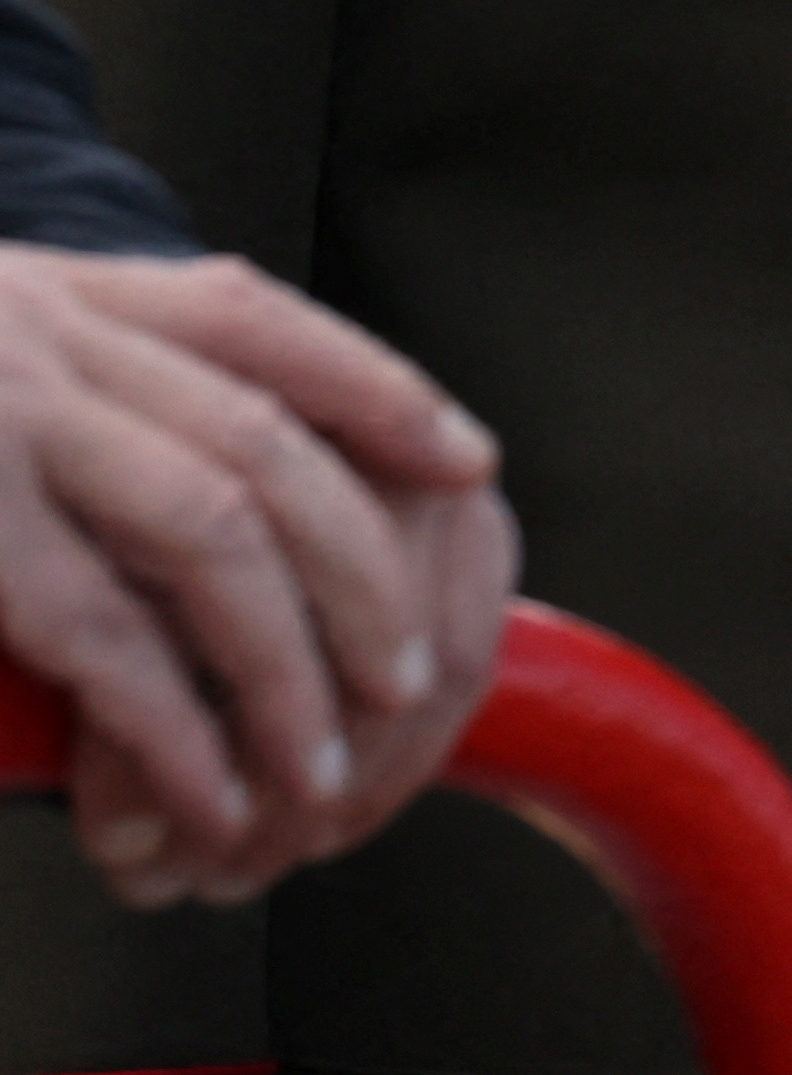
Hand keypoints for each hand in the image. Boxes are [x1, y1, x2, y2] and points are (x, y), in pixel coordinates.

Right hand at [0, 250, 514, 907]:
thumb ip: (67, 387)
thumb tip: (221, 481)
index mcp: (54, 293)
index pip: (258, 322)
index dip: (377, 388)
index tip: (464, 462)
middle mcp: (44, 337)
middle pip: (267, 445)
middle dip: (359, 566)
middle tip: (413, 672)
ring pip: (208, 535)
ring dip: (285, 658)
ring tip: (324, 760)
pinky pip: (98, 628)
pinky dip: (167, 714)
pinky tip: (202, 781)